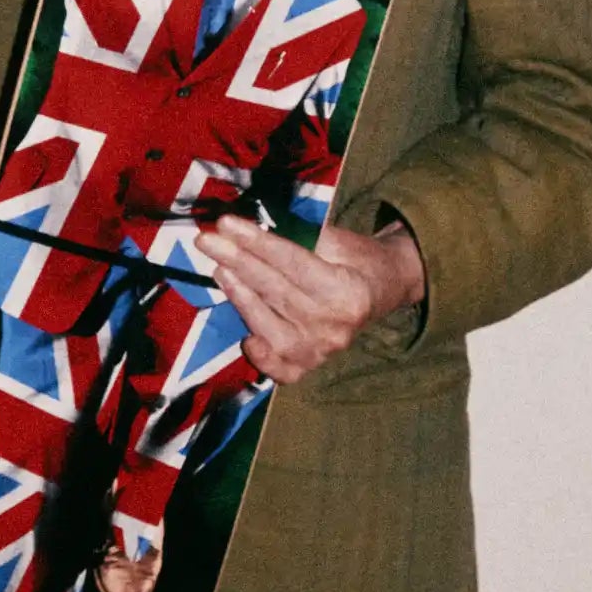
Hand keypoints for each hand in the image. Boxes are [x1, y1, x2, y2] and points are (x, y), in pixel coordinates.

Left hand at [196, 215, 425, 385]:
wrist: (385, 290)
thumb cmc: (359, 259)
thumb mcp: (341, 240)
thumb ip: (303, 237)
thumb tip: (254, 229)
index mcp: (347, 291)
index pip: (291, 263)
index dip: (256, 242)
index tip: (225, 223)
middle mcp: (335, 327)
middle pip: (275, 291)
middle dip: (237, 262)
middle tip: (206, 240)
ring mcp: (321, 351)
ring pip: (269, 327)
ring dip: (240, 297)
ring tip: (219, 270)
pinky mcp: (309, 367)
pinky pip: (278, 368)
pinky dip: (259, 354)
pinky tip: (244, 335)